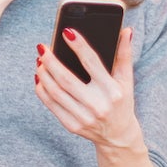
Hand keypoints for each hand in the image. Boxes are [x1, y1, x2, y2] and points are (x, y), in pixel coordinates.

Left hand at [35, 26, 144, 153]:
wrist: (118, 135)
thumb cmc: (121, 102)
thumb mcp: (126, 80)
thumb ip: (125, 55)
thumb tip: (126, 31)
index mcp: (113, 91)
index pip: (92, 63)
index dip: (79, 46)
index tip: (66, 32)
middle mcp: (98, 105)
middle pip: (67, 79)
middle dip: (51, 61)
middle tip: (42, 48)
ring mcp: (83, 117)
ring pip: (56, 92)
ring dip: (44, 74)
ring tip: (39, 60)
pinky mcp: (72, 126)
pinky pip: (51, 105)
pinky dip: (42, 90)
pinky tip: (39, 78)